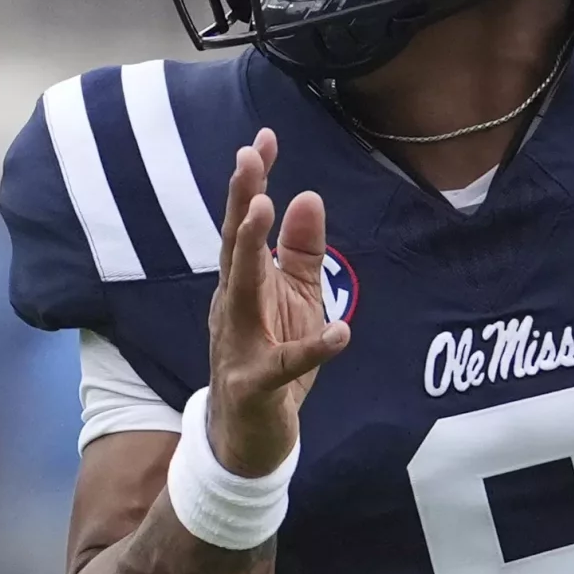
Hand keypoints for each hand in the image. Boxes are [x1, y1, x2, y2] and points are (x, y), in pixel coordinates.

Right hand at [205, 129, 349, 476]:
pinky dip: (312, 348)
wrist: (248, 437)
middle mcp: (233, 305)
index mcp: (244, 281)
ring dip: (251, 249)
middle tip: (249, 157)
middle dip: (242, 200)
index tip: (263, 137)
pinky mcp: (254, 385)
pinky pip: (284, 364)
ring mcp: (238, 344)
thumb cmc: (270, 359)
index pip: (246, 223)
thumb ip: (300, 251)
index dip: (254, 182)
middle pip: (234, 246)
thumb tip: (306, 195)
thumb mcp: (294, 299)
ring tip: (268, 210)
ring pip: (241, 291)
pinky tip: (340, 332)